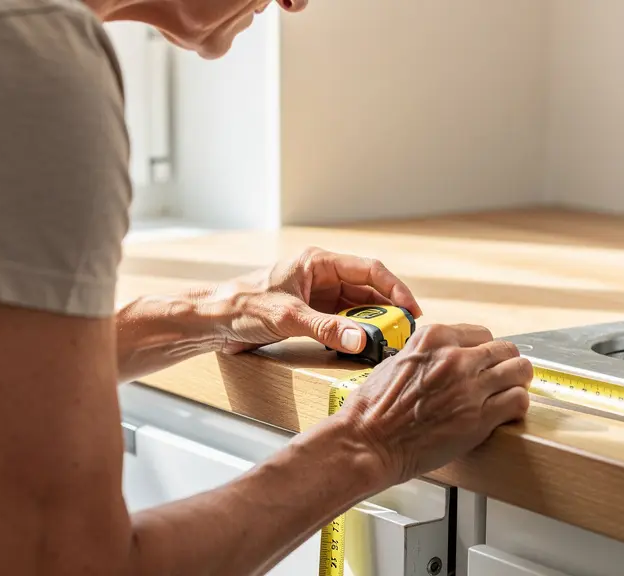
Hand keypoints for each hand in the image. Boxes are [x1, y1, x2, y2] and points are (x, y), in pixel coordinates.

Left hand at [215, 247, 422, 354]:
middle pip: (366, 291)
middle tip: (403, 334)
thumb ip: (327, 329)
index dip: (395, 289)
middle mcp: (320, 276)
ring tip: (387, 344)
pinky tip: (361, 348)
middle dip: (386, 311)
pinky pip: (340, 322)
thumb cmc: (242, 307)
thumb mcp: (288, 318)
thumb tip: (362, 340)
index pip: (369, 270)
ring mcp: (315, 295)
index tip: (412, 311)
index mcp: (317, 262)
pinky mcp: (308, 314)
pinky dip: (353, 334)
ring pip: (355, 309)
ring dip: (371, 325)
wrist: (211, 321)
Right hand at [336, 324, 531, 485]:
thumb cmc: (374, 408)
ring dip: (517, 382)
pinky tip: (507, 413)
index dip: (484, 351)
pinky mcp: (479, 417)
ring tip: (510, 393)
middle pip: (505, 349)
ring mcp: (469, 386)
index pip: (481, 334)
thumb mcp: (396, 361)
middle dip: (506, 364)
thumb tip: (443, 358)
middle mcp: (455, 357)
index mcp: (434, 338)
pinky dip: (517, 407)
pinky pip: (518, 401)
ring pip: (519, 371)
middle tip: (503, 377)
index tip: (484, 362)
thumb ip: (426, 354)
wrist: (368, 441)